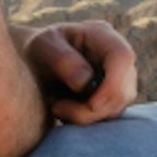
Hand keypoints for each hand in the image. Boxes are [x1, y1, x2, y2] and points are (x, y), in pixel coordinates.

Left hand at [24, 21, 138, 126]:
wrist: (32, 63)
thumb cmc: (36, 50)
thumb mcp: (42, 46)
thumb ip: (62, 60)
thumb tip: (85, 83)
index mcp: (102, 35)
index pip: (123, 57)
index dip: (114, 85)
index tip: (91, 106)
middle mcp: (116, 57)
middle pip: (124, 89)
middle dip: (95, 109)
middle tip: (58, 108)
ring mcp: (117, 78)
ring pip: (118, 107)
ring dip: (88, 117)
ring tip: (57, 108)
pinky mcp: (111, 98)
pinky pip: (108, 116)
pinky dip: (87, 121)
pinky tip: (65, 113)